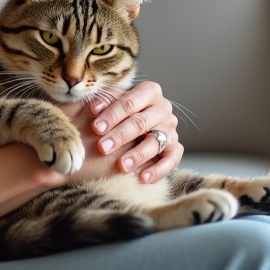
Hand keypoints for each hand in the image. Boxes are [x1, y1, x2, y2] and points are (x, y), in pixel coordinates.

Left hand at [65, 82, 182, 184]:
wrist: (132, 128)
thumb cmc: (118, 113)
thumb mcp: (111, 103)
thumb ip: (104, 102)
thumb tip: (94, 108)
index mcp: (149, 91)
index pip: (130, 102)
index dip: (112, 114)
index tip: (95, 127)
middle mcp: (163, 108)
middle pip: (141, 122)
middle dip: (120, 136)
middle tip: (103, 147)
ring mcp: (171, 129)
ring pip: (156, 142)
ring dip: (138, 155)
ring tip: (121, 166)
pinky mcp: (175, 148)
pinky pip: (171, 160)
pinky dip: (159, 170)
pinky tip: (143, 178)